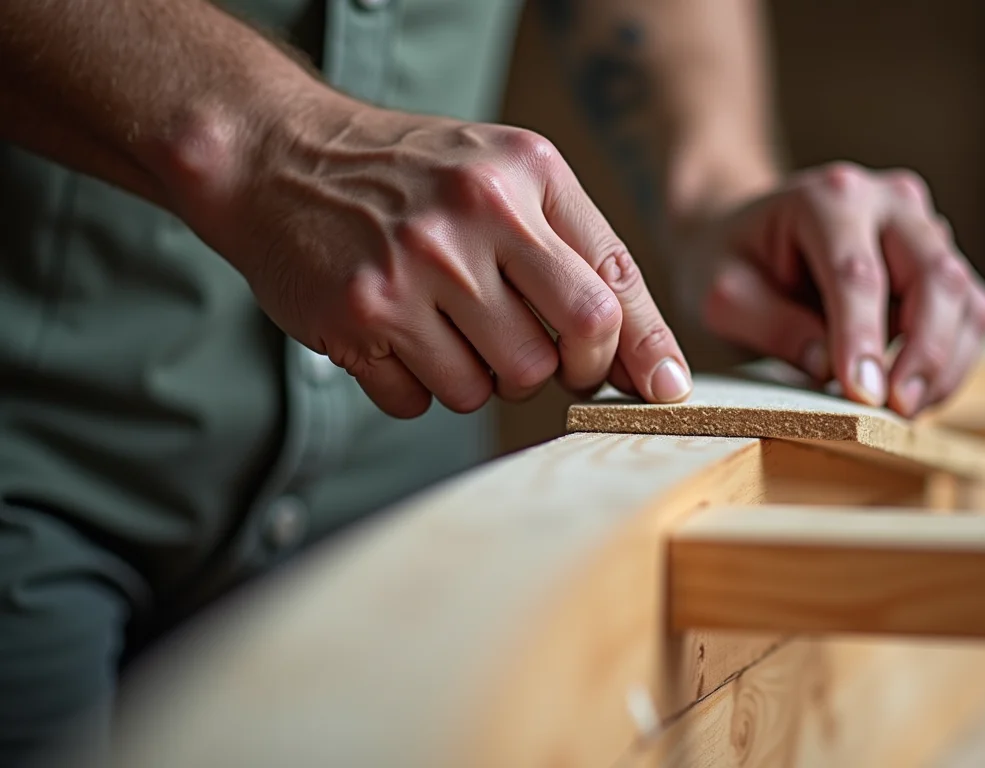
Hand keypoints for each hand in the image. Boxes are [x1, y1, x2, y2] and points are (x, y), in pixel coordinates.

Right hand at [176, 93, 690, 417]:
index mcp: (524, 175)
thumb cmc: (409, 176)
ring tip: (445, 323)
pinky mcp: (359, 315)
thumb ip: (577, 250)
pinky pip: (424, 401)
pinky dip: (420, 385)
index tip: (664, 389)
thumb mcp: (503, 175)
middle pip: (567, 348)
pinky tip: (397, 334)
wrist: (278, 155)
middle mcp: (473, 217)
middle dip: (565, 371)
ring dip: (481, 375)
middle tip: (538, 353)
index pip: (613, 284)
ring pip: (495, 386)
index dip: (645, 350)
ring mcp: (412, 268)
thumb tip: (646, 359)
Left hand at [695, 163, 984, 417]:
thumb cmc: (732, 260)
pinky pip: (969, 313)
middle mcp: (890, 201)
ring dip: (944, 364)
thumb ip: (774, 327)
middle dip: (924, 353)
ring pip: (963, 298)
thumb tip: (830, 367)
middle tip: (898, 412)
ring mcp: (925, 227)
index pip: (857, 274)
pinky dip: (953, 360)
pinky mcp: (943, 259)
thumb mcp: (725, 294)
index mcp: (829, 197)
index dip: (863, 339)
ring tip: (904, 411)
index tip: (863, 396)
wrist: (749, 231)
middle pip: (934, 277)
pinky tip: (916, 393)